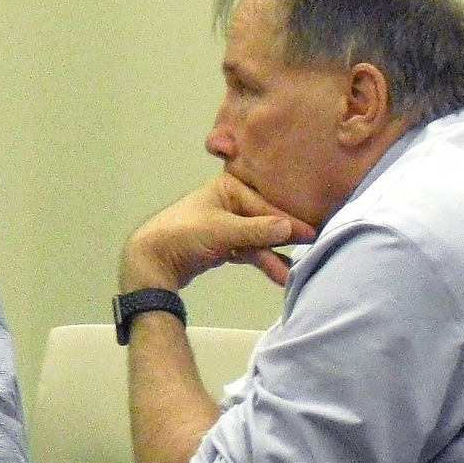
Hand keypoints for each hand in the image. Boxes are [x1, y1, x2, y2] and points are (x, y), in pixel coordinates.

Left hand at [122, 174, 314, 291]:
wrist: (150, 262)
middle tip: (313, 251)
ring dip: (272, 257)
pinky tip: (278, 273)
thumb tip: (291, 228)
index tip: (313, 234)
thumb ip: (256, 231)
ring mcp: (226, 225)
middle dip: (283, 240)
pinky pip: (248, 252)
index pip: (266, 205)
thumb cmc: (182, 236)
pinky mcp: (223, 245)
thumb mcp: (221, 231)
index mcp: (228, 187)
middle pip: (264, 222)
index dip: (289, 221)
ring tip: (289, 274)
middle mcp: (229, 202)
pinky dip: (261, 261)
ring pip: (257, 240)